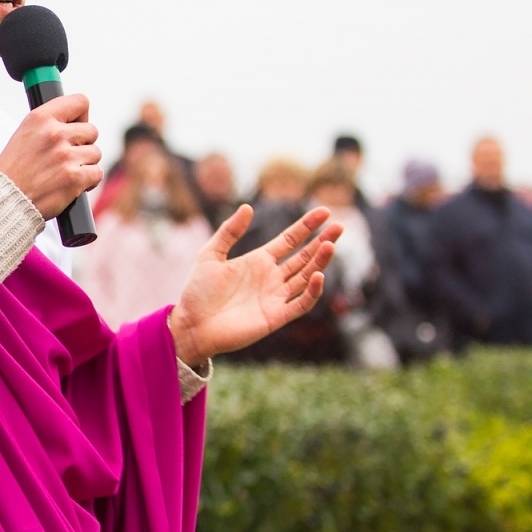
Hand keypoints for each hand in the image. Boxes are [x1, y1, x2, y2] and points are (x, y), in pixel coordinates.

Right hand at [0, 94, 101, 218]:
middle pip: (92, 131)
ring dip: (85, 164)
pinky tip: (73, 184)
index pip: (80, 102)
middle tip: (67, 157)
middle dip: (83, 144)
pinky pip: (97, 173)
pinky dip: (89, 180)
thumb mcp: (24, 134)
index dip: (81, 116)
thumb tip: (77, 122)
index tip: (75, 127)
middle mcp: (54, 134)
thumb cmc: (14, 170)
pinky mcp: (74, 178)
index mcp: (41, 118)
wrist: (6, 200)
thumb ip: (49, 124)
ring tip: (66, 172)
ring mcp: (65, 156)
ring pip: (95, 153)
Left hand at [167, 205, 341, 367]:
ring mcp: (276, 297)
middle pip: (304, 257)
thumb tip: (248, 207)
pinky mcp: (276, 317)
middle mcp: (272, 278)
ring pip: (306, 277)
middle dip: (322, 242)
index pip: (290, 240)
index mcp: (258, 261)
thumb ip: (229, 232)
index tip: (324, 212)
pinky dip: (312, 291)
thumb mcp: (210, 255)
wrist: (191, 325)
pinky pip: (301, 304)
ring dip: (320, 262)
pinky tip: (318, 275)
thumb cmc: (197, 292)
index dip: (307, 226)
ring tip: (330, 245)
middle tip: (340, 227)